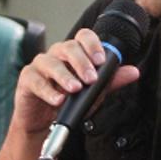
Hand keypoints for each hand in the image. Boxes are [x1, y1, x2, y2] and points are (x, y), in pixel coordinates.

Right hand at [10, 27, 139, 135]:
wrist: (44, 122)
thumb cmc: (68, 101)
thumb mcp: (93, 92)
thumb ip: (110, 80)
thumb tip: (133, 72)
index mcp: (74, 53)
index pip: (83, 37)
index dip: (92, 45)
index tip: (100, 60)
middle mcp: (56, 55)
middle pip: (68, 48)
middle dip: (81, 63)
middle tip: (91, 78)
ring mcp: (40, 65)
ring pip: (51, 63)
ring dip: (65, 76)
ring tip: (75, 89)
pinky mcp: (27, 80)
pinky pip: (36, 81)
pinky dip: (48, 91)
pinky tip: (58, 100)